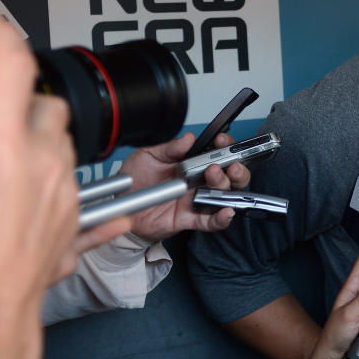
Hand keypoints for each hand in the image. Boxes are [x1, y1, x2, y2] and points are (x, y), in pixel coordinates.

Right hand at [0, 16, 83, 298]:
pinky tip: (80, 200)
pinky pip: (88, 204)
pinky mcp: (70, 233)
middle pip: (50, 109)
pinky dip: (74, 194)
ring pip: (68, 151)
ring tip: (11, 155)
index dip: (4, 38)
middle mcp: (41, 167)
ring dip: (45, 143)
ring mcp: (64, 199)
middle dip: (27, 98)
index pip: (11, 70)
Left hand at [120, 131, 250, 242]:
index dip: (225, 147)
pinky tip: (226, 211)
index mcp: (193, 164)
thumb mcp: (148, 155)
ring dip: (226, 185)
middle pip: (230, 175)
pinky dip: (222, 218)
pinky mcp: (191, 218)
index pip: (217, 153)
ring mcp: (197, 199)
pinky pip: (211, 221)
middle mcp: (199, 181)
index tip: (222, 141)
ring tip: (215, 176)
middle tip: (225, 163)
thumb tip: (189, 138)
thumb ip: (170, 147)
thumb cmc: (135, 180)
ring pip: (225, 195)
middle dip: (236, 167)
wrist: (122, 205)